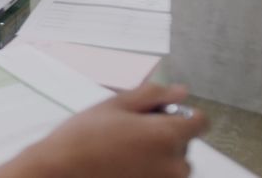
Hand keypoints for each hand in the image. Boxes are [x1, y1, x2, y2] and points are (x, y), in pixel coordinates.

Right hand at [9, 84, 207, 177]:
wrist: (61, 171)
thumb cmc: (83, 137)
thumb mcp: (115, 105)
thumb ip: (153, 95)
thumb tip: (181, 91)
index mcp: (167, 135)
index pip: (200, 121)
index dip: (180, 113)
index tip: (157, 113)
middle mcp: (175, 164)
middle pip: (184, 144)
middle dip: (164, 135)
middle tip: (128, 132)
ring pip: (173, 164)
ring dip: (157, 156)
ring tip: (122, 151)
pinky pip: (160, 177)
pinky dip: (147, 171)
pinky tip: (122, 165)